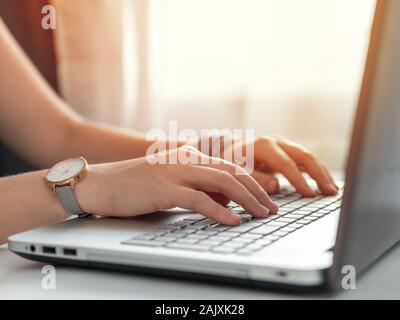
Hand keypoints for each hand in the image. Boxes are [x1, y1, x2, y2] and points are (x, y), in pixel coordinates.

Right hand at [76, 146, 277, 224]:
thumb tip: (224, 203)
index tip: (266, 198)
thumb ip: (198, 188)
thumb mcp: (173, 183)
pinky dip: (219, 211)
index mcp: (190, 156)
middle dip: (257, 191)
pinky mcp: (164, 189)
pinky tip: (233, 221)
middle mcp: (187, 159)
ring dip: (246, 200)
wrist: (102, 183)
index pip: (230, 167)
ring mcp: (176, 172)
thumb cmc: (136, 186)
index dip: (252, 182)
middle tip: (272, 209)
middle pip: (233, 173)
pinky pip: (199, 199)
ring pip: (222, 182)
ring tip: (261, 215)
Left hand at [224, 135, 337, 196]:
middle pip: (304, 156)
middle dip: (319, 174)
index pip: (286, 163)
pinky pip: (306, 161)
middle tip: (330, 192)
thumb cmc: (231, 163)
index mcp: (264, 145)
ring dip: (322, 173)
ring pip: (308, 157)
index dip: (298, 180)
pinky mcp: (287, 153)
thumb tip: (275, 186)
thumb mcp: (236, 170)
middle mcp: (276, 142)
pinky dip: (317, 172)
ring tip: (333, 190)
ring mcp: (284, 146)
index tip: (309, 195)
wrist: (228, 152)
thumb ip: (254, 178)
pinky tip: (326, 184)